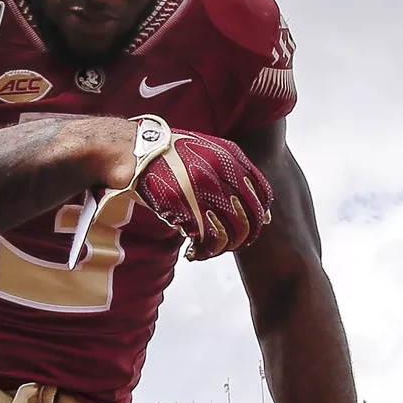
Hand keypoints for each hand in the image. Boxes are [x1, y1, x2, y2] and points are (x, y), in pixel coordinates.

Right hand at [125, 116, 273, 261]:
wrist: (137, 152)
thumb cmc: (173, 155)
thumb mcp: (211, 152)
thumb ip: (238, 176)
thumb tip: (265, 215)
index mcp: (230, 156)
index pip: (263, 195)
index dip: (259, 216)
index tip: (249, 225)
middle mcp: (220, 172)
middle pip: (250, 218)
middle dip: (244, 237)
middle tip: (231, 243)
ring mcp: (202, 191)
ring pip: (232, 233)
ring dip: (224, 247)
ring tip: (211, 249)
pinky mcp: (184, 207)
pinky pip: (208, 239)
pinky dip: (205, 251)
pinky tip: (195, 251)